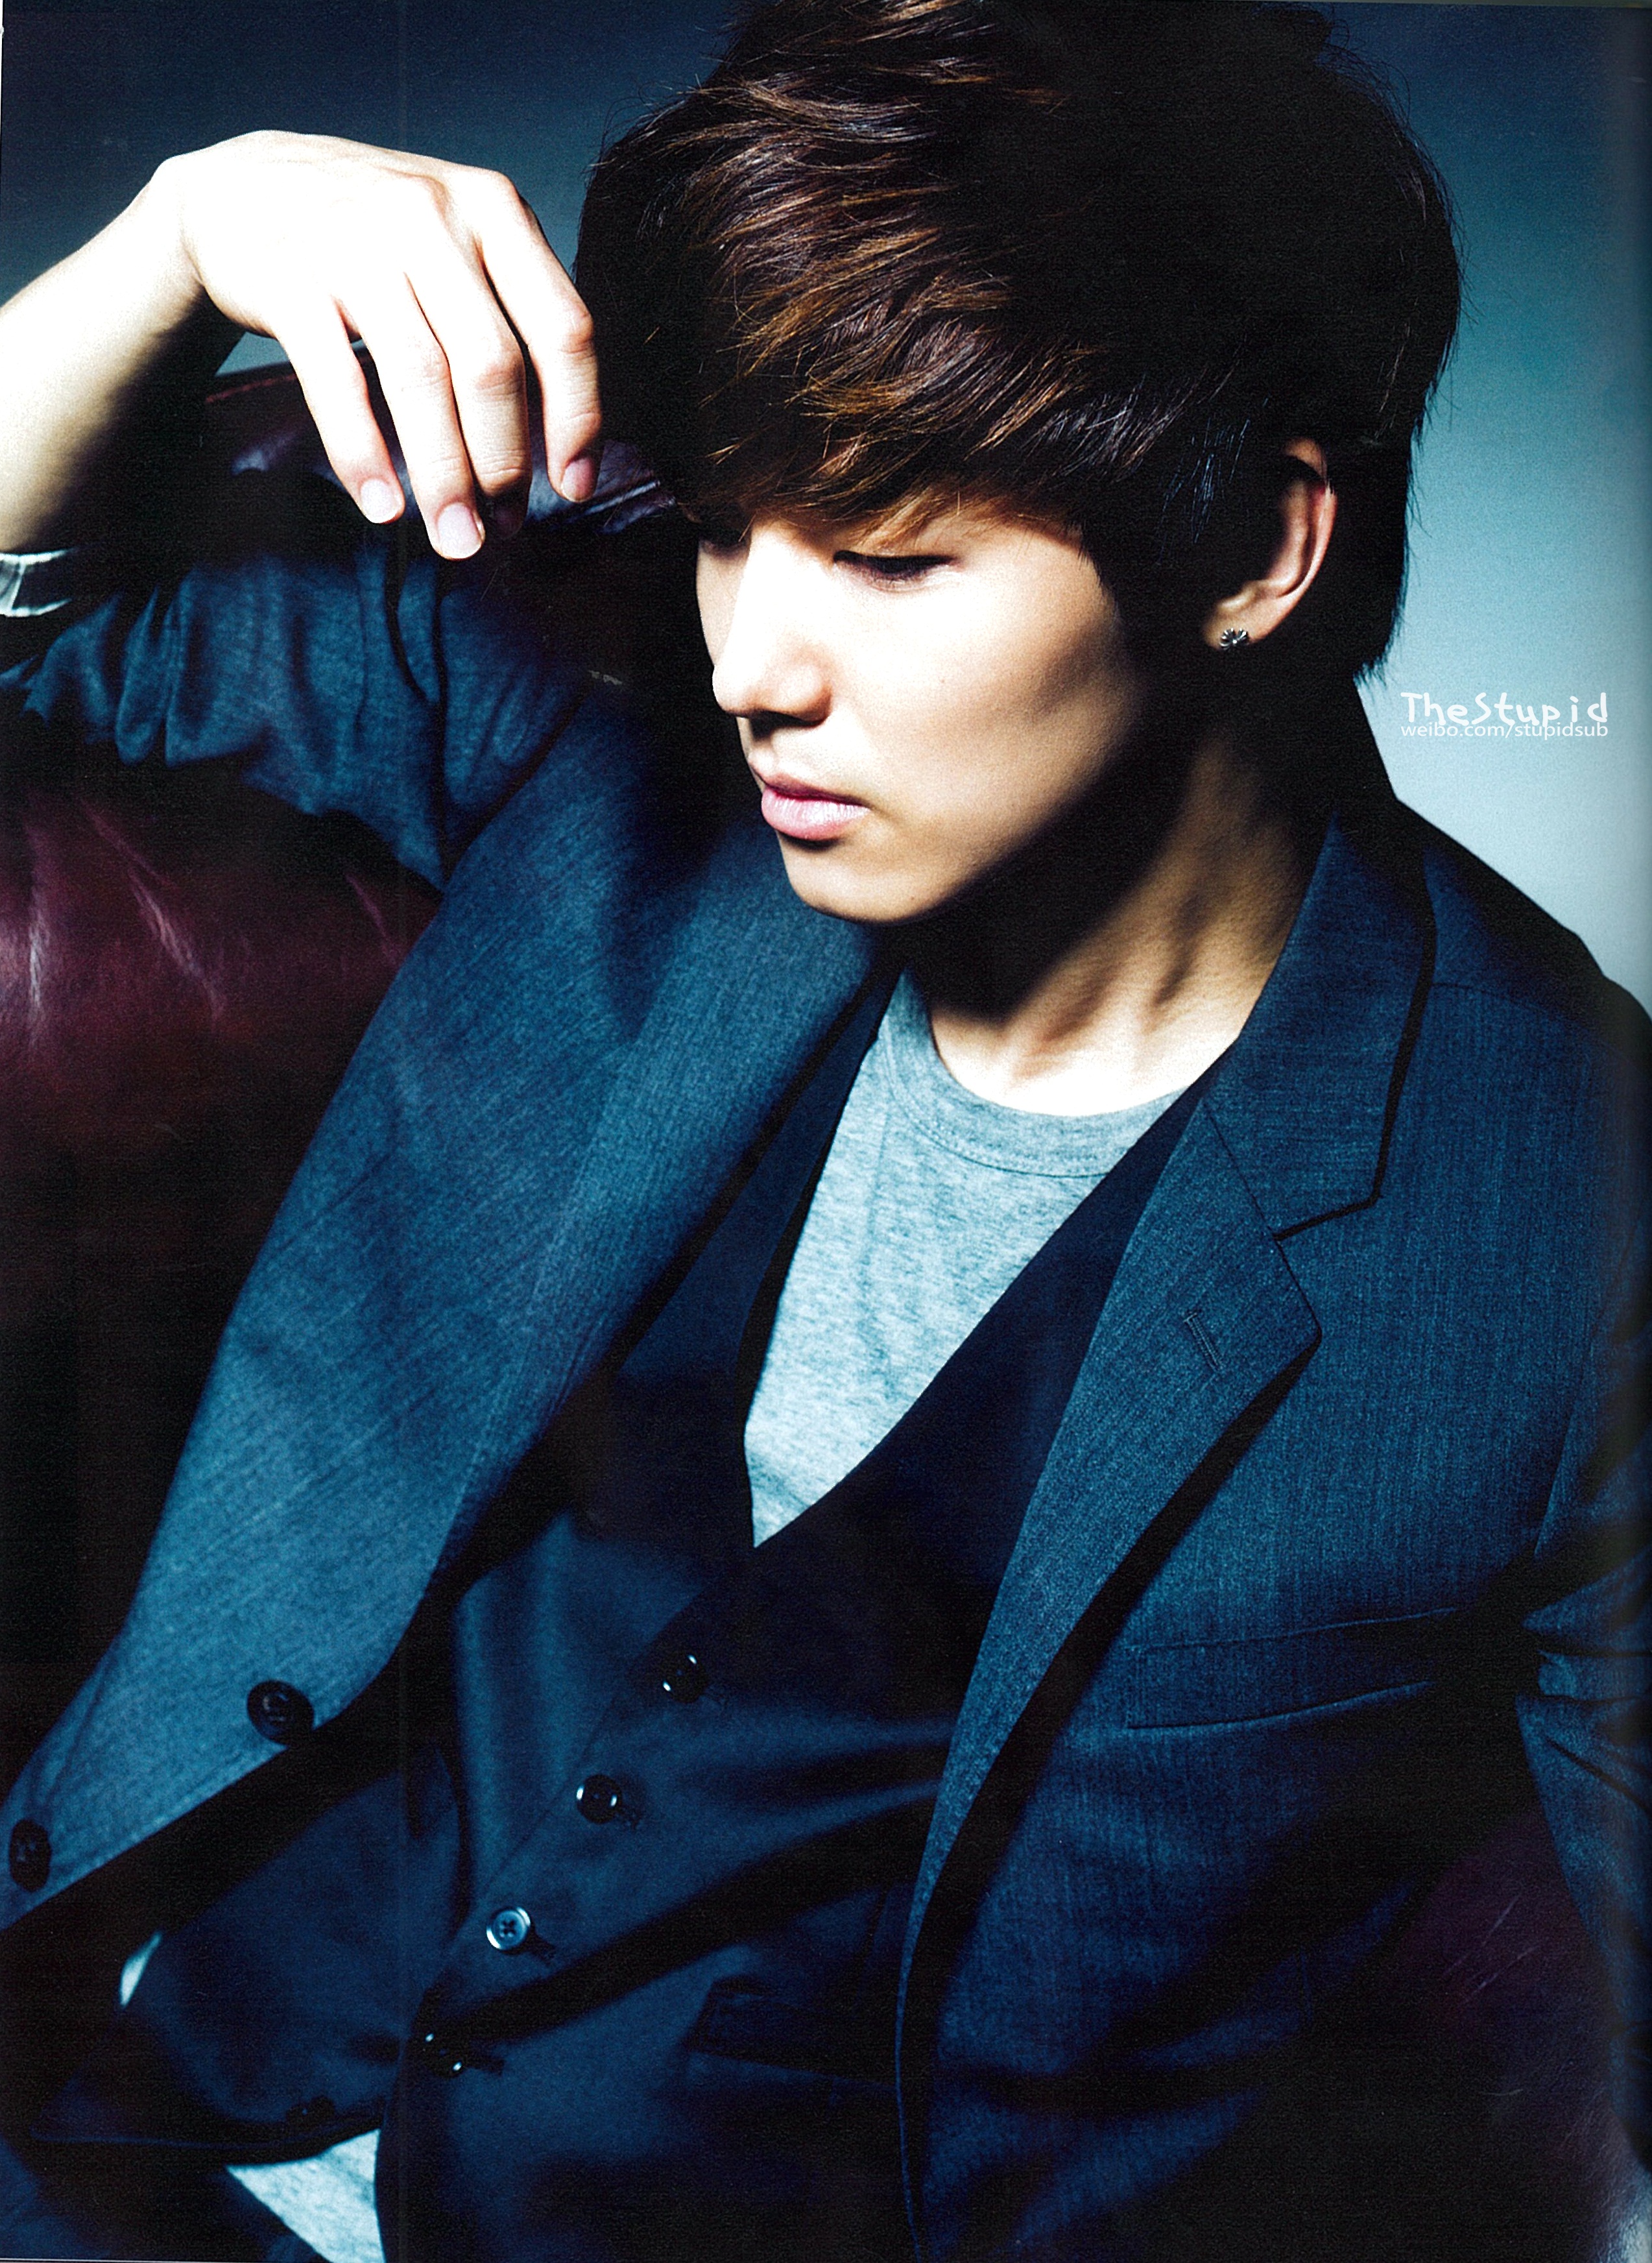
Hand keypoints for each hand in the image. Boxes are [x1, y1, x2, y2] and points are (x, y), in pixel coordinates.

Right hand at [154, 132, 601, 555]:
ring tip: (455, 539)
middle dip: (504, 464)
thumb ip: (511, 313)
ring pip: (421, 379)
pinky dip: (364, 454)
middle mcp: (432, 216)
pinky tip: (383, 508)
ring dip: (444, 477)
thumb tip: (559, 441)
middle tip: (501, 528)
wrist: (241, 184)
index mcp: (495, 209)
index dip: (577, 418)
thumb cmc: (376, 237)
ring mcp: (357, 244)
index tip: (573, 488)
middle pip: (492, 365)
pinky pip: (338, 384)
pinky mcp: (290, 278)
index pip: (563, 327)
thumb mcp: (458, 239)